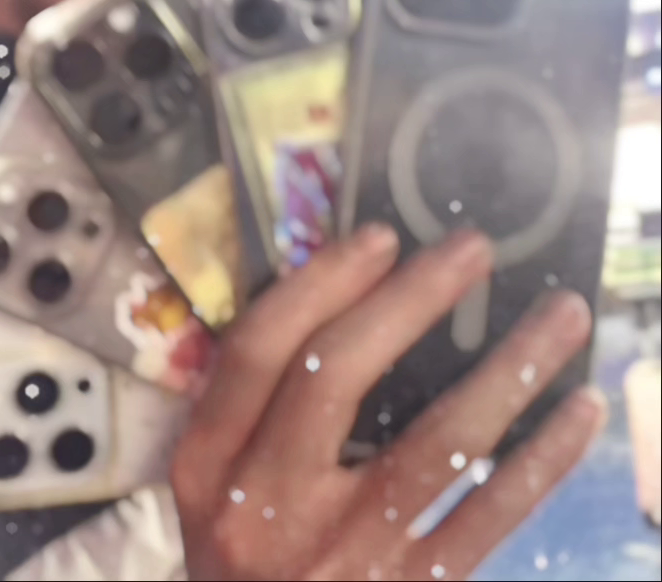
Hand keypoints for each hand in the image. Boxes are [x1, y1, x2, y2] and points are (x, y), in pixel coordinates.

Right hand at [172, 226, 605, 580]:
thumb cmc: (247, 556)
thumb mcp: (219, 484)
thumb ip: (261, 405)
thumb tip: (358, 296)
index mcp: (208, 464)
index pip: (257, 348)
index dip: (322, 282)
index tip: (382, 237)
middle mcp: (264, 505)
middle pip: (335, 375)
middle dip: (410, 299)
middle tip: (474, 249)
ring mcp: (341, 553)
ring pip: (435, 443)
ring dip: (508, 369)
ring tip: (561, 315)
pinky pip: (487, 518)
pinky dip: (542, 459)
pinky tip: (578, 410)